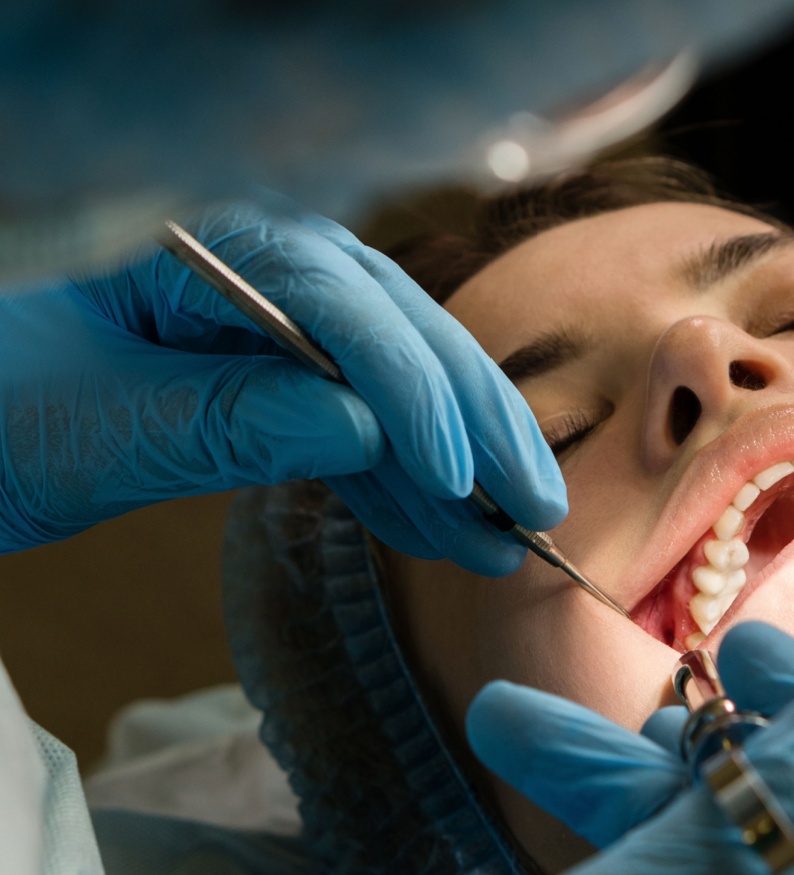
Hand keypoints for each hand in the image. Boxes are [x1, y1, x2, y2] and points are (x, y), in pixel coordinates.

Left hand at [0, 202, 564, 573]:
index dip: (410, 388)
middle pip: (401, 339)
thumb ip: (226, 416)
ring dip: (458, 471)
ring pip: (399, 394)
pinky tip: (449, 535)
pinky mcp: (278, 389)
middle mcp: (266, 277)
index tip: (457, 470)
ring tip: (508, 543)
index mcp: (215, 250)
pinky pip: (361, 436)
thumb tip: (360, 425)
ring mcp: (280, 334)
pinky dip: (407, 490)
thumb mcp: (96, 420)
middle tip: (535, 507)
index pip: (341, 304)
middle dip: (474, 426)